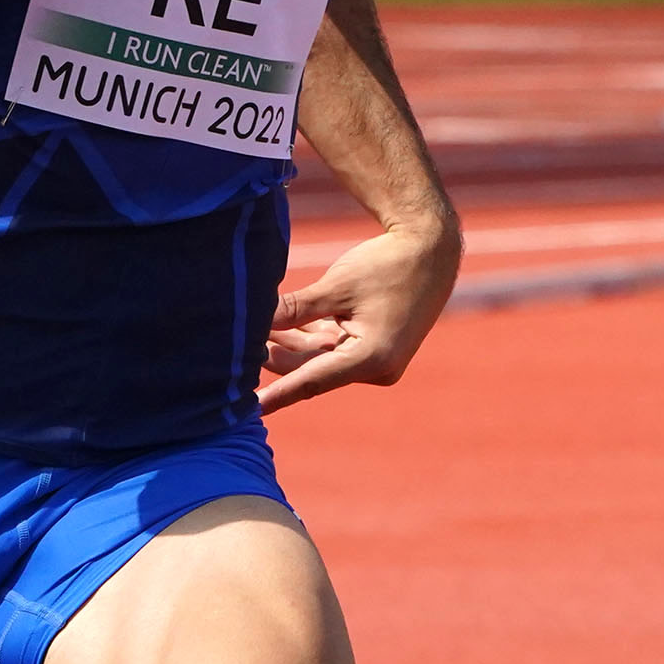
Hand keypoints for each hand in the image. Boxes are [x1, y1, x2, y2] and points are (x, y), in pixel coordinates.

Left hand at [258, 221, 458, 413]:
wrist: (430, 251)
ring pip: (318, 358)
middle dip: (274, 357)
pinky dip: (305, 337)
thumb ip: (295, 310)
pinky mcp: (371, 349)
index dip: (277, 394)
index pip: (312, 381)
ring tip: (248, 332)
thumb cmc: (387, 266)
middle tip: (233, 348)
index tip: (249, 411)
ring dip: (286, 345)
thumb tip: (252, 324)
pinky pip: (330, 348)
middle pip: (311, 369)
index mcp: (372, 359)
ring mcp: (374, 361)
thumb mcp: (336, 287)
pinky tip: (274, 326)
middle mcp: (376, 368)